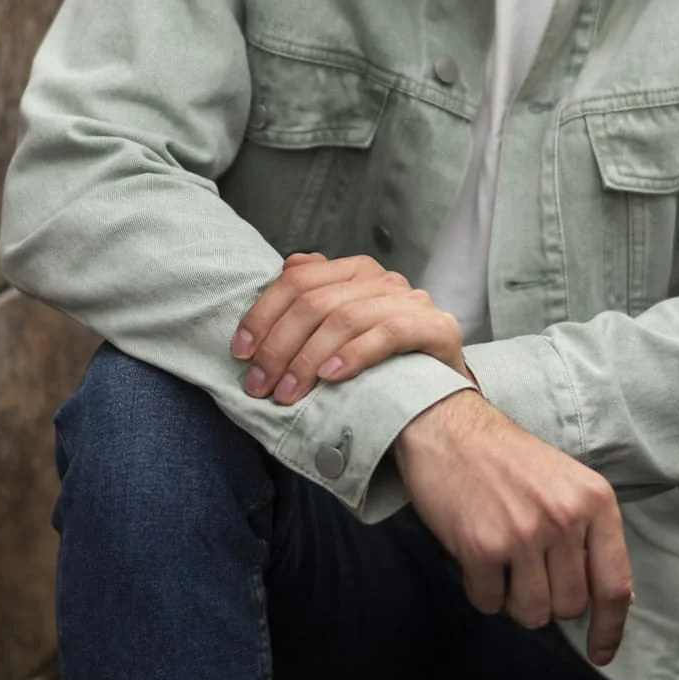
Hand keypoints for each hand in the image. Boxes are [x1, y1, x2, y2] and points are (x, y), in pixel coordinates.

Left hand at [231, 252, 474, 404]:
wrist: (436, 415)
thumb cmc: (378, 377)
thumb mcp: (337, 338)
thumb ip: (315, 299)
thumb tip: (287, 265)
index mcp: (357, 272)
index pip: (297, 280)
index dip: (262, 315)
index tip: (241, 353)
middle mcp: (385, 280)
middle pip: (316, 301)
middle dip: (279, 345)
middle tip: (259, 384)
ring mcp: (414, 302)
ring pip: (346, 317)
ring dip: (307, 359)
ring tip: (288, 393)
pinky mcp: (437, 328)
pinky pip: (388, 333)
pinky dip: (353, 354)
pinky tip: (330, 378)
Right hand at [394, 393, 633, 667]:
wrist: (447, 427)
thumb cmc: (508, 459)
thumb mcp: (567, 483)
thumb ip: (591, 534)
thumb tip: (616, 599)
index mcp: (595, 501)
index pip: (614, 585)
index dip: (610, 628)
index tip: (601, 653)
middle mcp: (565, 518)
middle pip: (569, 606)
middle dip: (547, 599)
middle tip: (526, 567)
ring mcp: (524, 533)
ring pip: (531, 613)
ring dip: (513, 600)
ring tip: (502, 561)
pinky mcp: (482, 546)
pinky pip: (488, 604)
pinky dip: (480, 591)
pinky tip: (475, 556)